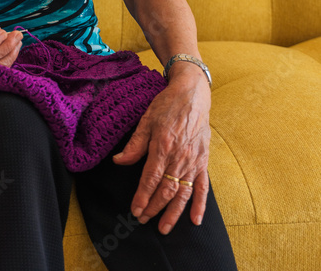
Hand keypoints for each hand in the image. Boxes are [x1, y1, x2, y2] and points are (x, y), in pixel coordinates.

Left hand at [112, 69, 211, 234]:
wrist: (193, 94)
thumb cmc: (167, 105)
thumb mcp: (147, 120)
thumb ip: (135, 144)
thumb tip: (119, 161)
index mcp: (163, 145)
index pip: (151, 178)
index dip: (142, 196)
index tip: (135, 209)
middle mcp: (179, 157)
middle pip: (166, 189)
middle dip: (153, 207)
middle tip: (143, 219)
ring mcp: (193, 161)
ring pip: (183, 192)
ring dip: (173, 212)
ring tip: (163, 227)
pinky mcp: (203, 161)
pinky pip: (202, 186)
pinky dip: (200, 204)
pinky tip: (195, 220)